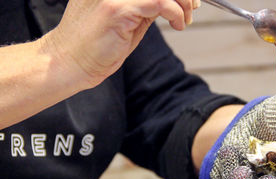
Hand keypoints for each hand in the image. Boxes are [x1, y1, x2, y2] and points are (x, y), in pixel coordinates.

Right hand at [41, 0, 198, 88]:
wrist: (70, 62)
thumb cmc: (96, 46)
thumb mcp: (128, 19)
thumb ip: (146, 6)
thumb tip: (172, 2)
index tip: (189, 0)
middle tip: (193, 6)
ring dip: (183, 2)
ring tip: (186, 18)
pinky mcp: (117, 8)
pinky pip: (159, 2)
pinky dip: (176, 12)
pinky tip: (178, 24)